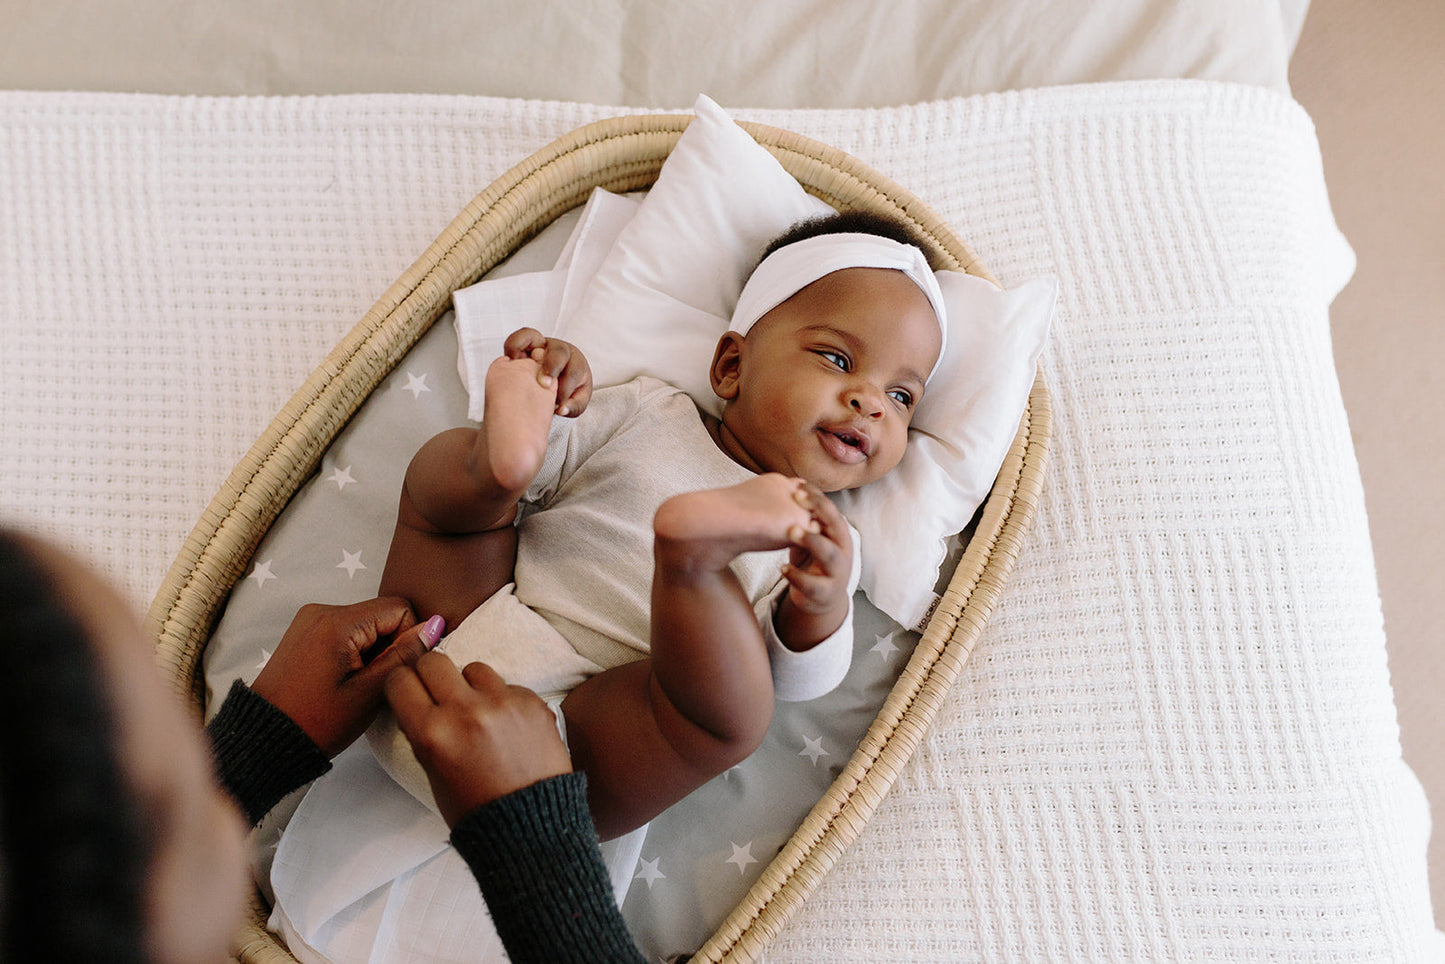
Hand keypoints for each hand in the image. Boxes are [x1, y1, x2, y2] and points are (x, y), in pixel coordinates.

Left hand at [251, 598, 441, 756]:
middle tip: (373, 682)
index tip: (394, 670)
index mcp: (337, 622)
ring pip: (366, 624)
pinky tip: (344, 679)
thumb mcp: (370, 692)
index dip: (409, 638)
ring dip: (373, 650)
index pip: (399, 608)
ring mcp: (311, 619)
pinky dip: (355, 651)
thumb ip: (405, 655)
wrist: (266, 738)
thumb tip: (435, 626)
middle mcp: (322, 610)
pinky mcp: (306, 631)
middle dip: (389, 645)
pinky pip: (347, 630)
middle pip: (382, 614)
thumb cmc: (316, 722)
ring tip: (356, 684)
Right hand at [385, 653, 572, 826]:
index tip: (410, 690)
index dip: (403, 684)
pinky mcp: (532, 702)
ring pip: (474, 668)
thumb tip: (420, 699)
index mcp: (431, 734)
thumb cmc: (476, 808)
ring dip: (472, 685)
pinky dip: (504, 700)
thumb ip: (423, 731)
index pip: (400, 680)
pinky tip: (509, 726)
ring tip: (480, 712)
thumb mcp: (431, 772)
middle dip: (433, 675)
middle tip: (441, 693)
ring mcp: (502, 703)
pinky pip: (508, 685)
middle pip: (435, 661)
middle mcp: (465, 711)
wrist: (530, 825)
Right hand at [503, 327, 592, 417]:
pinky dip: (512, 347)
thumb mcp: (576, 403)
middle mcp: (558, 350)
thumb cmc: (569, 393)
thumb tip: (562, 409)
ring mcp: (540, 345)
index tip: (558, 405)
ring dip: (526, 351)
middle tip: (544, 385)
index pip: (574, 370)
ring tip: (519, 365)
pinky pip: (516, 339)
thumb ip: (572, 407)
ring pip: (532, 336)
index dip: (566, 388)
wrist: (555, 385)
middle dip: (552, 367)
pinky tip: (509, 363)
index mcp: (576, 362)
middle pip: (558, 350)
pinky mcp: (523, 347)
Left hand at [776, 482, 853, 648]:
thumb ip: (805, 519)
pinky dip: (797, 576)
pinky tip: (782, 568)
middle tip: (795, 500)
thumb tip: (791, 485)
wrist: (823, 599)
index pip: (832, 511)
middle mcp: (843, 551)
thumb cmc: (814, 559)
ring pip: (829, 555)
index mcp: (839, 534)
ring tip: (791, 532)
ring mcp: (837, 573)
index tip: (797, 487)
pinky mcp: (825, 593)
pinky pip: (813, 584)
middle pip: (836, 528)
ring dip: (811, 541)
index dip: (817, 498)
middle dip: (818, 512)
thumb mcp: (812, 537)